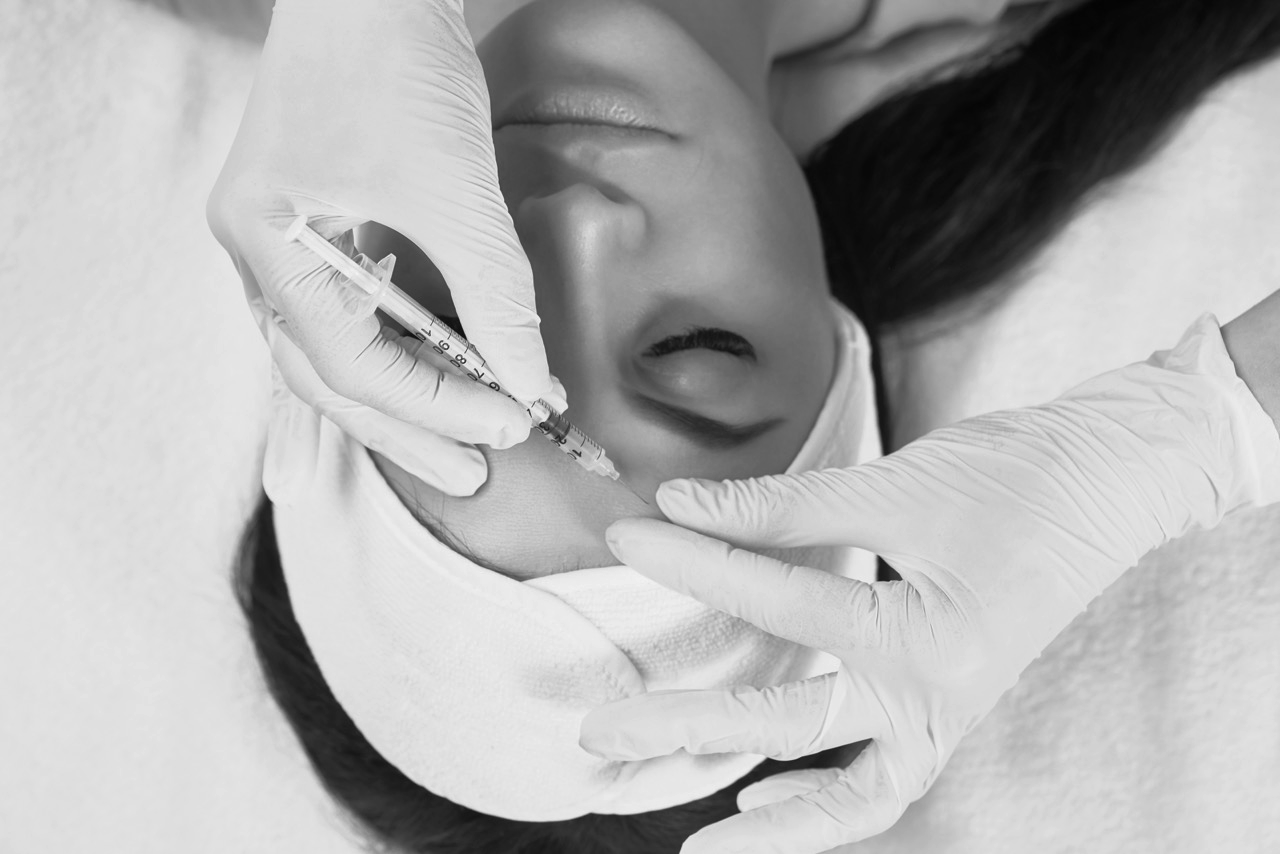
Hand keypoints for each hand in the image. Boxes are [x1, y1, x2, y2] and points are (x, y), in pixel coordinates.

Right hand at [208, 0, 552, 494]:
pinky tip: (441, 378)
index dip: (435, 405)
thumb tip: (531, 386)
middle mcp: (261, 250)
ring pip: (338, 351)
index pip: (351, 363)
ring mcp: (286, 237)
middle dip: (407, 430)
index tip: (511, 424)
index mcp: (267, 243)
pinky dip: (401, 349)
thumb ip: (494, 296)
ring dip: (405, 398)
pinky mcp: (322, 223)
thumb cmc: (394, 59)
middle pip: (330, 376)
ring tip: (465, 443)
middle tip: (473, 476)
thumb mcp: (454, 190)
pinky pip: (353, 312)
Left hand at [581, 316, 1279, 852]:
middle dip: (687, 725)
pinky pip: (881, 783)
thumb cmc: (1020, 477)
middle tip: (600, 727)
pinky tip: (756, 811)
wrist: (1114, 482)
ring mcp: (942, 714)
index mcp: (923, 635)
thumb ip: (782, 506)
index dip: (693, 561)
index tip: (627, 534)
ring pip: (840, 784)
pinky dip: (825, 809)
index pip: (779, 600)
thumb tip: (680, 505)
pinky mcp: (943, 709)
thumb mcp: (895, 486)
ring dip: (760, 804)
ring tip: (682, 823)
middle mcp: (934, 697)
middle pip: (789, 723)